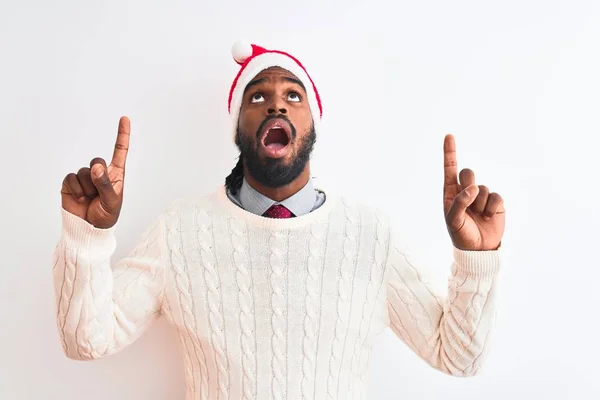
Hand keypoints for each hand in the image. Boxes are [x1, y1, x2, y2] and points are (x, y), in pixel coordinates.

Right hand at [60, 117, 130, 228]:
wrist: (87, 229)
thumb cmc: (105, 216)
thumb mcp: (112, 202)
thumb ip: (105, 184)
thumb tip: (96, 167)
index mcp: (116, 175)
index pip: (120, 151)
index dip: (122, 135)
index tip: (124, 118)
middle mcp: (100, 173)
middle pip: (97, 160)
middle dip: (98, 176)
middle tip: (99, 193)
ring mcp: (85, 177)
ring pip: (84, 171)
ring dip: (87, 187)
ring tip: (90, 200)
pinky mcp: (70, 183)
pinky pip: (71, 178)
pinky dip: (75, 189)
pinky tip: (79, 198)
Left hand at [443, 134, 504, 250]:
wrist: (479, 249)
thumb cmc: (461, 234)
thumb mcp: (453, 220)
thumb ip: (459, 202)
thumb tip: (473, 188)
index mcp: (451, 193)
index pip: (450, 169)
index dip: (450, 152)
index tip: (449, 135)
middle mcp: (466, 191)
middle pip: (468, 173)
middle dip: (468, 184)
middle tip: (468, 201)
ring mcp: (481, 196)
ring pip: (483, 188)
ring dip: (479, 205)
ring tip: (477, 217)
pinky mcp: (495, 202)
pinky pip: (495, 197)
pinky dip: (491, 208)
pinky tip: (488, 217)